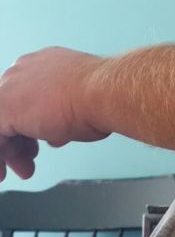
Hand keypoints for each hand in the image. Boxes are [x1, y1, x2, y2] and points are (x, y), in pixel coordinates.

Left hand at [0, 47, 109, 181]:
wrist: (103, 92)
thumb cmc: (101, 96)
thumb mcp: (78, 105)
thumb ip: (57, 116)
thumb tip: (54, 132)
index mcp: (42, 66)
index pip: (24, 101)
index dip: (28, 127)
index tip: (34, 144)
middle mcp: (23, 71)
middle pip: (9, 110)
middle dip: (17, 141)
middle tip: (27, 160)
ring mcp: (11, 86)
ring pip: (1, 123)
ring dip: (9, 151)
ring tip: (23, 169)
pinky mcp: (4, 106)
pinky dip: (1, 156)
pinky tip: (7, 170)